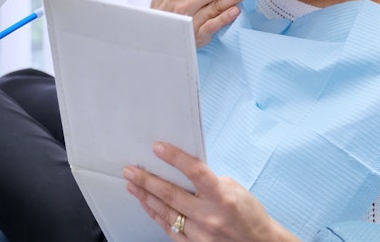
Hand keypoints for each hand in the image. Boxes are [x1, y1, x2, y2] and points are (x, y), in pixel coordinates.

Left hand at [123, 142, 299, 241]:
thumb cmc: (249, 214)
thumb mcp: (234, 189)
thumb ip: (209, 180)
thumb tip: (184, 170)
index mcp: (222, 197)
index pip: (195, 172)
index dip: (175, 158)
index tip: (158, 147)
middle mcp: (209, 216)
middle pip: (171, 194)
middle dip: (147, 180)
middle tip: (130, 170)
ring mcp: (200, 234)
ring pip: (165, 212)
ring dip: (146, 197)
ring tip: (132, 185)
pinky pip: (168, 229)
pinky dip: (155, 215)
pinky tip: (146, 205)